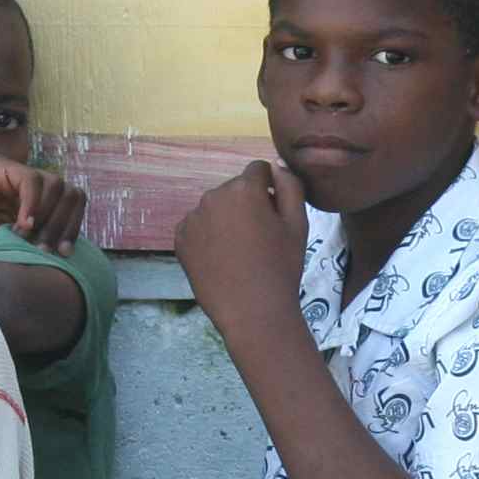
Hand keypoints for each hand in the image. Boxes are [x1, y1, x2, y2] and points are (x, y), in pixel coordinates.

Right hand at [0, 159, 87, 257]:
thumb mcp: (6, 249)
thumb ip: (34, 246)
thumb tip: (65, 258)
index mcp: (31, 202)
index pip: (71, 203)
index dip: (72, 227)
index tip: (63, 254)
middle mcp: (25, 184)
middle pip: (71, 193)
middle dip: (65, 224)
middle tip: (48, 250)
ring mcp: (12, 173)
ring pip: (56, 185)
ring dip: (49, 217)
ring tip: (30, 239)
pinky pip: (31, 180)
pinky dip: (32, 205)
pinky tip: (21, 227)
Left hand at [171, 161, 310, 325]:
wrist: (253, 312)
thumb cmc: (282, 267)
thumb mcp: (298, 223)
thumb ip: (290, 185)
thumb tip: (275, 166)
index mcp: (244, 189)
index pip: (258, 170)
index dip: (269, 190)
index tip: (273, 216)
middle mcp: (213, 196)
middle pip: (234, 189)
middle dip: (246, 204)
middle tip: (259, 239)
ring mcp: (193, 218)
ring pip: (215, 207)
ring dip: (226, 219)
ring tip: (239, 252)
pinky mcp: (180, 238)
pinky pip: (197, 226)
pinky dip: (208, 236)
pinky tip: (221, 259)